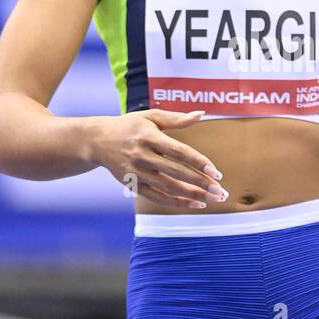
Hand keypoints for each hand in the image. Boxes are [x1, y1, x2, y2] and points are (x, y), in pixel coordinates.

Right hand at [88, 109, 227, 206]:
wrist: (98, 141)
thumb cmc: (130, 126)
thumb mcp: (150, 116)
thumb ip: (176, 118)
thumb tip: (201, 114)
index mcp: (149, 136)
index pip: (178, 152)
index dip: (198, 162)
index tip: (216, 172)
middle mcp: (142, 156)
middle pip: (176, 173)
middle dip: (200, 183)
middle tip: (220, 191)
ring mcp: (137, 172)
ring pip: (168, 188)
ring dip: (192, 195)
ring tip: (213, 199)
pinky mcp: (133, 185)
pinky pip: (158, 197)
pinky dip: (177, 202)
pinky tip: (196, 204)